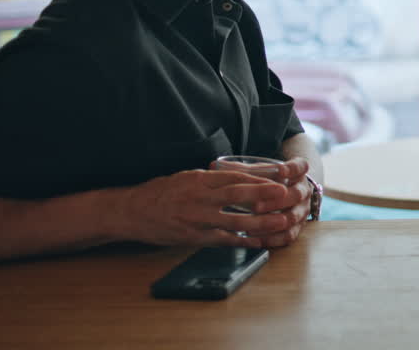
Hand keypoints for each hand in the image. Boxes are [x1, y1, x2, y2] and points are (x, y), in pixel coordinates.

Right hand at [117, 163, 309, 247]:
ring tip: (280, 223)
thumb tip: (238, 176)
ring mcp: (197, 219)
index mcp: (200, 180)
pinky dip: (242, 241)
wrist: (132, 211)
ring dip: (260, 222)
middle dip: (264, 195)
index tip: (279, 180)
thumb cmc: (161, 192)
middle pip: (237, 195)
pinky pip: (222, 240)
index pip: (234, 177)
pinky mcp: (193, 237)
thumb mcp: (187, 177)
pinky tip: (258, 243)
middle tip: (286, 196)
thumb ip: (211, 179)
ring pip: (234, 220)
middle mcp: (200, 197)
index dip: (259, 179)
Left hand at [208, 156, 314, 248]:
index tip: (280, 170)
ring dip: (272, 222)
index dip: (292, 169)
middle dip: (275, 201)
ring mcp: (302, 210)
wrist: (282, 192)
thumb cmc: (266, 180)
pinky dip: (273, 238)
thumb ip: (240, 169)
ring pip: (293, 217)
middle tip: (256, 206)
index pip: (300, 167)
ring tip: (251, 225)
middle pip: (296, 194)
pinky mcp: (297, 227)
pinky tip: (257, 239)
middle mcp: (303, 190)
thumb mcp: (258, 171)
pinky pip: (289, 235)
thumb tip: (213, 166)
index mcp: (297, 172)